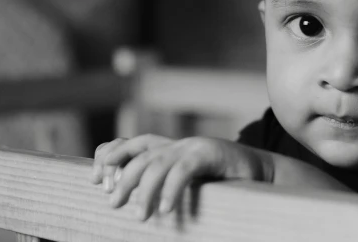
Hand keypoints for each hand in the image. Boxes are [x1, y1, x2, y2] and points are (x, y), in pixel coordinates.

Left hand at [91, 134, 268, 219]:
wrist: (260, 171)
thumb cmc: (222, 182)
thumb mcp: (186, 181)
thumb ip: (164, 183)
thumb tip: (134, 202)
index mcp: (169, 147)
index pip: (131, 143)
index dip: (110, 156)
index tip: (96, 180)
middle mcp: (177, 143)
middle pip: (138, 153)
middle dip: (121, 177)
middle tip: (113, 203)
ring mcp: (193, 146)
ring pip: (157, 163)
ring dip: (144, 190)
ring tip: (140, 215)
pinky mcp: (209, 153)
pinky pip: (184, 170)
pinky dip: (172, 190)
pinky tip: (168, 210)